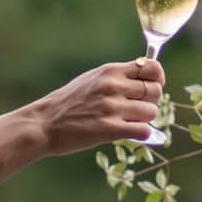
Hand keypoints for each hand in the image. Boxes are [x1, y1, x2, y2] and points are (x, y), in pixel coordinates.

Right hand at [30, 58, 164, 155]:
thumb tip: (146, 79)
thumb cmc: (69, 102)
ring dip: (144, 120)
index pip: (152, 67)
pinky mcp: (110, 129)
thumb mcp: (92, 79)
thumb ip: (117, 77)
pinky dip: (141, 134)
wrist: (44, 123)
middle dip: (150, 102)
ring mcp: (112, 107)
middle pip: (155, 91)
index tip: (152, 86)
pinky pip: (143, 131)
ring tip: (129, 122)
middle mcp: (113, 86)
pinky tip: (129, 133)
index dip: (157, 78)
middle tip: (137, 109)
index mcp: (110, 71)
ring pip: (151, 112)